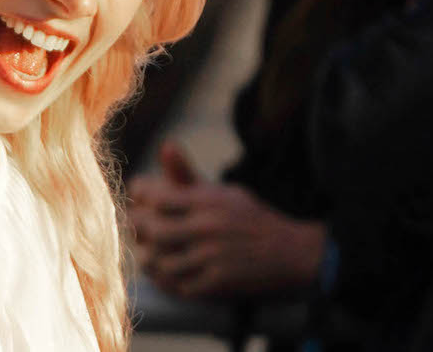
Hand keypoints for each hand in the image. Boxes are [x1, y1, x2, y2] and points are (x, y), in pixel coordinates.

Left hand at [127, 143, 324, 298]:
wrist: (294, 253)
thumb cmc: (251, 219)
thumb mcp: (223, 192)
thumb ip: (188, 175)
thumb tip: (165, 145)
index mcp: (208, 201)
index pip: (156, 197)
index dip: (140, 200)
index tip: (137, 203)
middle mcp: (208, 227)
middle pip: (153, 229)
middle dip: (138, 231)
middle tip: (138, 231)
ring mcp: (213, 257)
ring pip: (161, 261)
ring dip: (150, 259)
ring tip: (148, 255)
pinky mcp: (219, 283)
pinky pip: (179, 286)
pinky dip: (167, 282)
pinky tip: (166, 275)